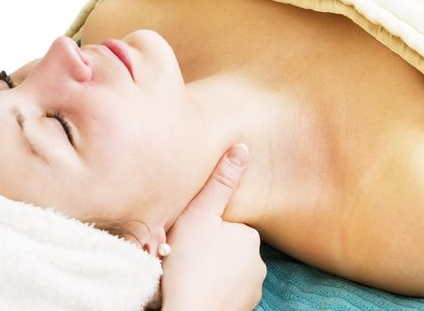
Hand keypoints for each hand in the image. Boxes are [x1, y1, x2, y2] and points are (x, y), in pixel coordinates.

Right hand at [161, 144, 265, 310]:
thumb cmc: (189, 265)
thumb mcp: (198, 215)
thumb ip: (220, 183)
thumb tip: (242, 148)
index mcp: (249, 236)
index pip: (228, 222)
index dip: (206, 226)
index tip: (189, 235)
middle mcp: (258, 262)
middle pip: (228, 245)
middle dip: (210, 246)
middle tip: (184, 253)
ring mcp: (252, 288)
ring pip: (228, 268)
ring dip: (211, 267)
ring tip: (188, 272)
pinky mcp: (243, 307)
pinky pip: (228, 288)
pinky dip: (214, 286)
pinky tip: (197, 287)